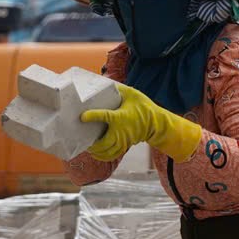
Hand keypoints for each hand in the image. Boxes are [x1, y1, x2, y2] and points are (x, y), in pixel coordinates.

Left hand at [80, 83, 202, 161]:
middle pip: (103, 143)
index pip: (104, 116)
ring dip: (95, 151)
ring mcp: (123, 141)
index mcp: (121, 117)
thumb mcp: (132, 94)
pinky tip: (96, 152)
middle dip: (91, 143)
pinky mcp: (124, 146)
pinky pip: (111, 156)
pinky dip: (102, 156)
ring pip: (106, 152)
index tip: (82, 117)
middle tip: (82, 137)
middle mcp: (121, 132)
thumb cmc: (144, 107)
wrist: (156, 123)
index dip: (92, 116)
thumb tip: (106, 82)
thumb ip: (119, 88)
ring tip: (88, 146)